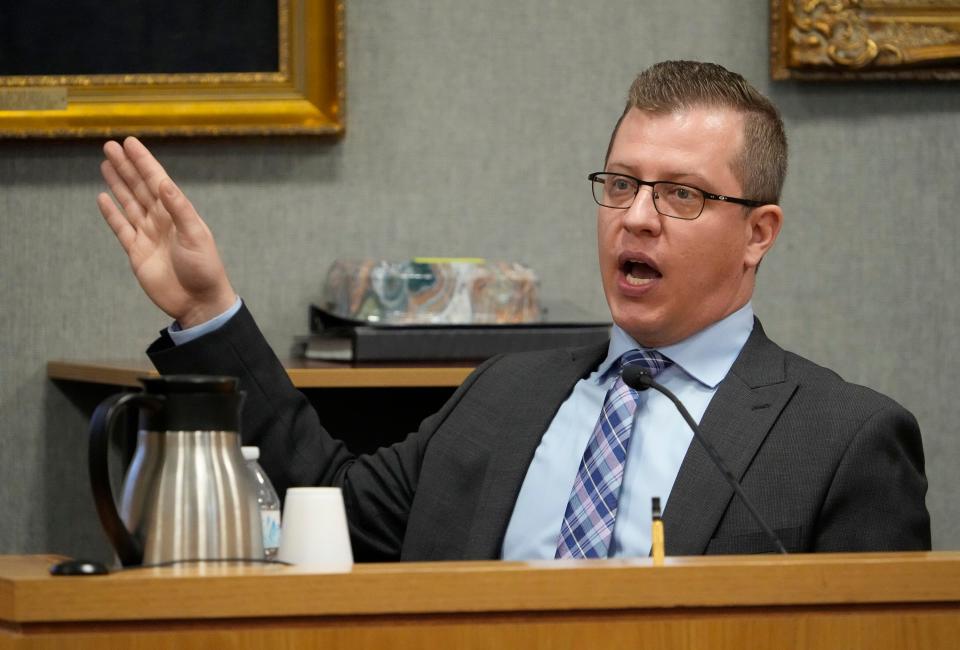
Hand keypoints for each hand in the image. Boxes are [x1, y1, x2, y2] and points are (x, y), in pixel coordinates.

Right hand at [97, 137, 236, 327]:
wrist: (198, 302)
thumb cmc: (205, 268)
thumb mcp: (196, 235)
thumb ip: (179, 209)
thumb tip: (163, 183)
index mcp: (178, 213)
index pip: (157, 181)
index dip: (144, 162)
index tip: (130, 143)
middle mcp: (162, 220)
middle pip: (140, 188)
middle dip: (126, 167)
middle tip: (110, 146)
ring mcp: (148, 235)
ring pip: (129, 203)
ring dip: (118, 183)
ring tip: (105, 164)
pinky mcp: (137, 252)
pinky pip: (121, 228)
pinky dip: (111, 213)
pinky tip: (103, 198)